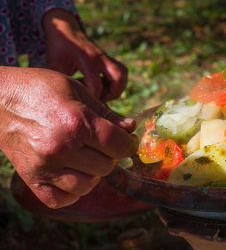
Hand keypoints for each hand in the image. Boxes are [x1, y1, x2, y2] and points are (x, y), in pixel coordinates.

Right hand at [0, 67, 136, 207]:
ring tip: (88, 158)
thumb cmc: (40, 89)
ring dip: (94, 173)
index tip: (128, 142)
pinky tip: (72, 175)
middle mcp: (61, 147)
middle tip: (103, 145)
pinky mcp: (31, 178)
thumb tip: (131, 128)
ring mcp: (45, 166)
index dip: (129, 145)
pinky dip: (71, 192)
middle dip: (111, 155)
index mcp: (76, 122)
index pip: (118, 145)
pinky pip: (60, 199)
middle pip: (107, 166)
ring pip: (87, 185)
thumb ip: (107, 113)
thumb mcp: (78, 91)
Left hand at [43, 9, 127, 101]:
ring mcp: (106, 57)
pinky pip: (121, 71)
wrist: (66, 30)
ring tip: (105, 94)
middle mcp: (100, 58)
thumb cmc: (58, 48)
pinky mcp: (108, 58)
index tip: (85, 102)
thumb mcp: (56, 65)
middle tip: (101, 99)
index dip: (93, 97)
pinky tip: (104, 86)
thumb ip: (65, 82)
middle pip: (118, 78)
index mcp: (87, 60)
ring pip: (122, 74)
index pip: (96, 85)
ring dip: (118, 87)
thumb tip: (68, 100)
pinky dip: (116, 81)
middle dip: (113, 93)